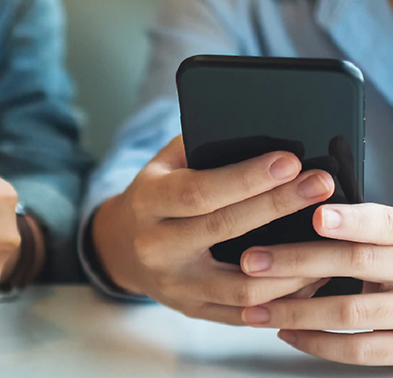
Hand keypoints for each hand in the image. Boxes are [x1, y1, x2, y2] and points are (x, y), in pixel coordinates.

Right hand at [92, 136, 334, 324]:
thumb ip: (200, 149)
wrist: (121, 247)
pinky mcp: (194, 310)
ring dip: (292, 263)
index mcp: (147, 203)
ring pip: (243, 285)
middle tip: (320, 185)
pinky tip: (311, 275)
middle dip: (278, 205)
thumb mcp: (163, 164)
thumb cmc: (154, 197)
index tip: (289, 162)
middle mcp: (156, 247)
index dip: (246, 178)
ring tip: (328, 238)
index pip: (198, 191)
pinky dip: (285, 297)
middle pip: (224, 229)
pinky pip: (247, 314)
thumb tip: (258, 137)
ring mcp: (176, 285)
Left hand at [240, 203, 392, 365]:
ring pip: (349, 311)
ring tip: (254, 309)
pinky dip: (317, 343)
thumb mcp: (381, 238)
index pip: (381, 224)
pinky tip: (285, 333)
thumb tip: (297, 207)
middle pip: (356, 262)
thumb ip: (352, 227)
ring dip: (295, 311)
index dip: (350, 221)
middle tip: (252, 261)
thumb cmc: (390, 261)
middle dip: (297, 261)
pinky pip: (359, 349)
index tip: (316, 217)